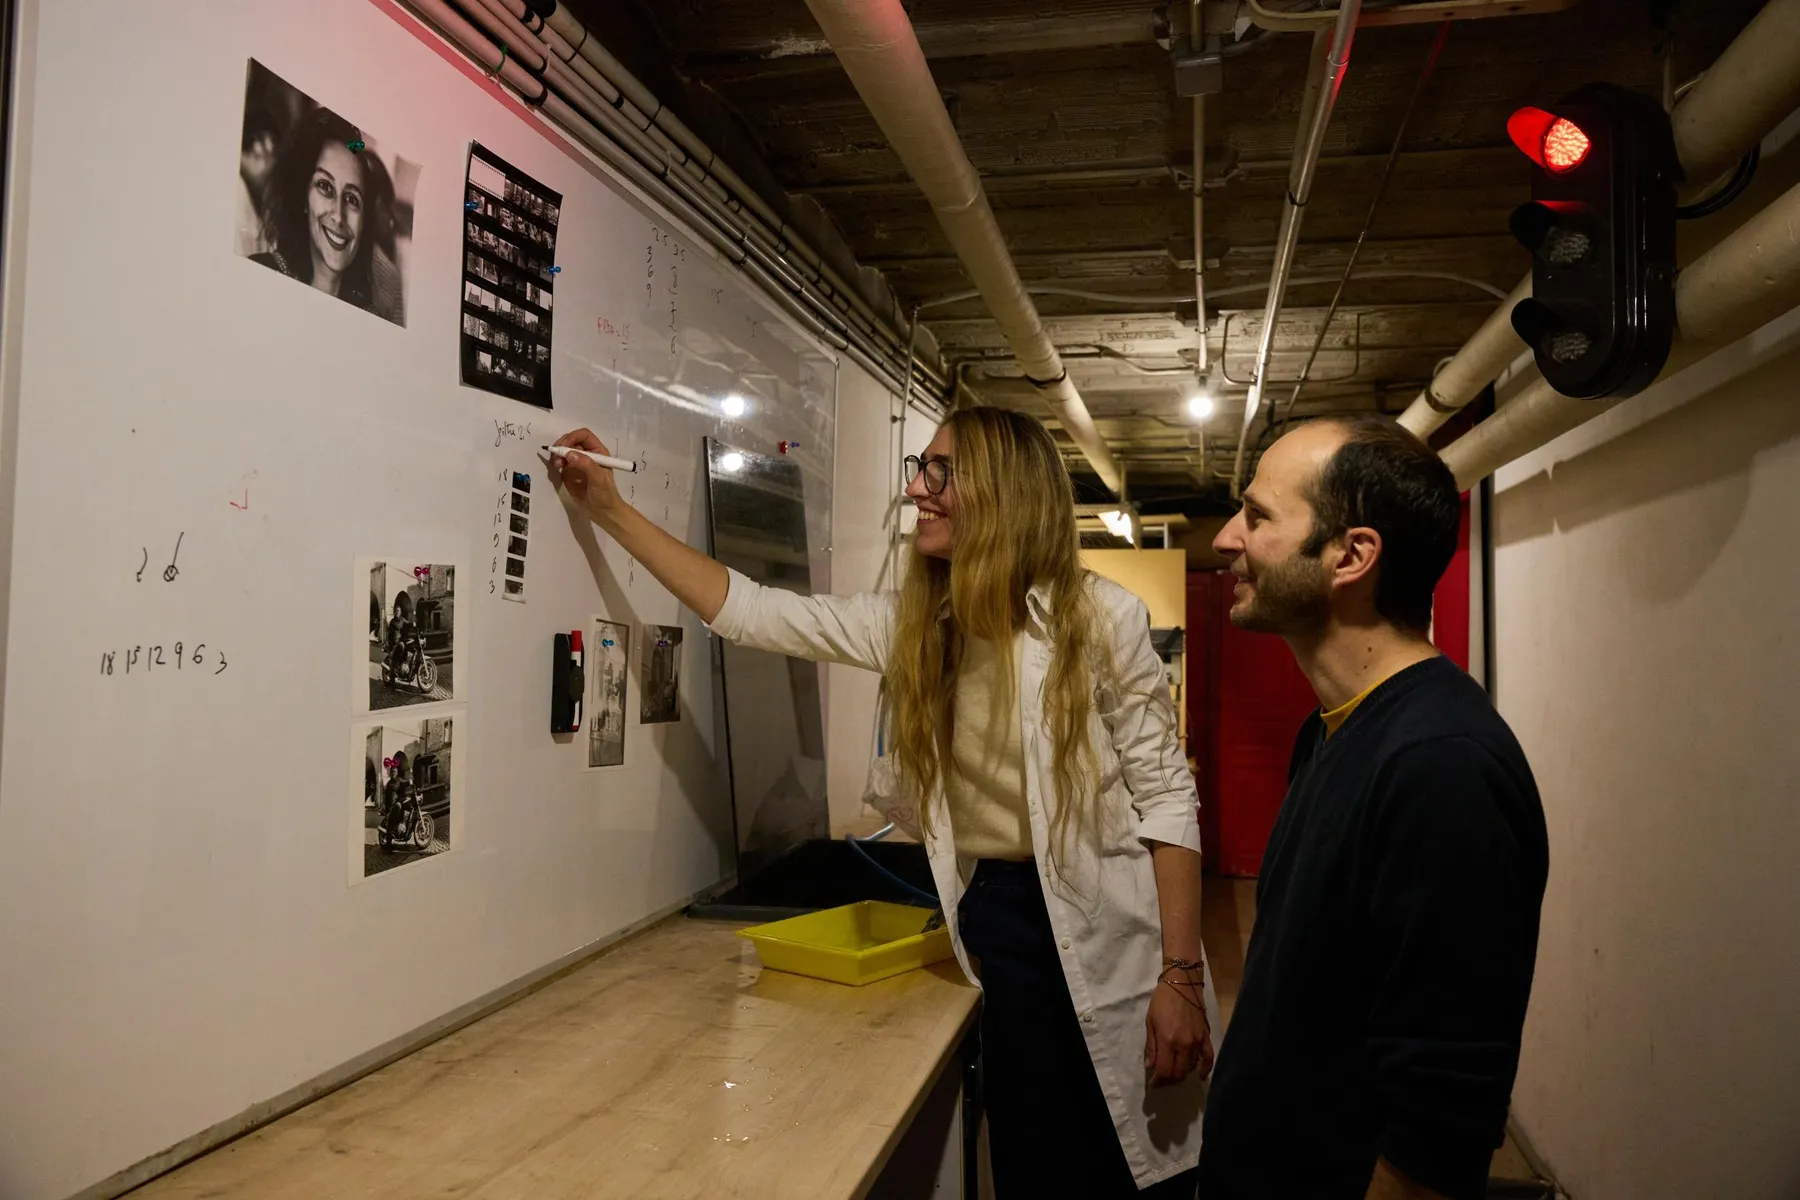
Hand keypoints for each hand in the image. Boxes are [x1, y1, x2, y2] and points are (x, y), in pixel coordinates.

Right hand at [548, 428, 624, 521]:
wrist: (602, 512)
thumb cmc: (605, 494)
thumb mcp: (599, 479)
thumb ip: (586, 465)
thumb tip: (570, 454)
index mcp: (598, 452)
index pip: (583, 435)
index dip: (572, 437)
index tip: (564, 447)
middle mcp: (587, 454)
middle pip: (570, 441)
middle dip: (561, 446)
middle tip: (556, 457)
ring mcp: (577, 463)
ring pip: (563, 451)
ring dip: (556, 455)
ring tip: (556, 466)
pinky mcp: (568, 472)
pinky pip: (559, 462)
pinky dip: (554, 463)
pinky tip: (556, 470)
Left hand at [1144, 972, 1214, 1086]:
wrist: (1183, 983)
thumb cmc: (1162, 1000)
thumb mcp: (1150, 1022)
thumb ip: (1151, 1046)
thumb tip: (1151, 1066)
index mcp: (1168, 1040)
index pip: (1165, 1070)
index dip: (1158, 1081)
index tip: (1154, 1083)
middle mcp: (1184, 1044)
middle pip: (1179, 1073)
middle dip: (1169, 1080)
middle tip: (1162, 1080)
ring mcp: (1197, 1041)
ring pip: (1191, 1068)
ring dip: (1182, 1074)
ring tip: (1173, 1072)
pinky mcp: (1206, 1037)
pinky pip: (1209, 1058)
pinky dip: (1205, 1069)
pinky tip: (1201, 1076)